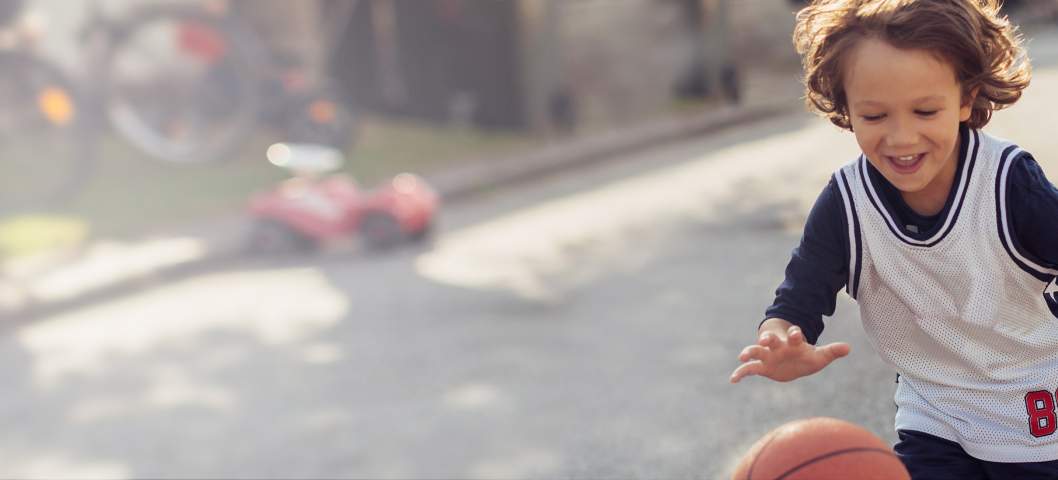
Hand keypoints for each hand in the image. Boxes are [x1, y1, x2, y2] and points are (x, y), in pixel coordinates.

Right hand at [729, 322, 849, 382]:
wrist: (790, 360)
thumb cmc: (805, 356)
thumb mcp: (819, 356)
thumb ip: (831, 351)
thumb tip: (849, 348)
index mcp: (793, 343)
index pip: (794, 336)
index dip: (795, 334)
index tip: (797, 333)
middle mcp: (778, 347)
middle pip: (771, 341)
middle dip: (767, 340)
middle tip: (764, 339)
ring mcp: (768, 356)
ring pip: (756, 351)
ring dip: (749, 352)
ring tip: (742, 356)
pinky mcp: (762, 367)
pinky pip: (749, 369)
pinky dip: (740, 373)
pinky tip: (733, 380)